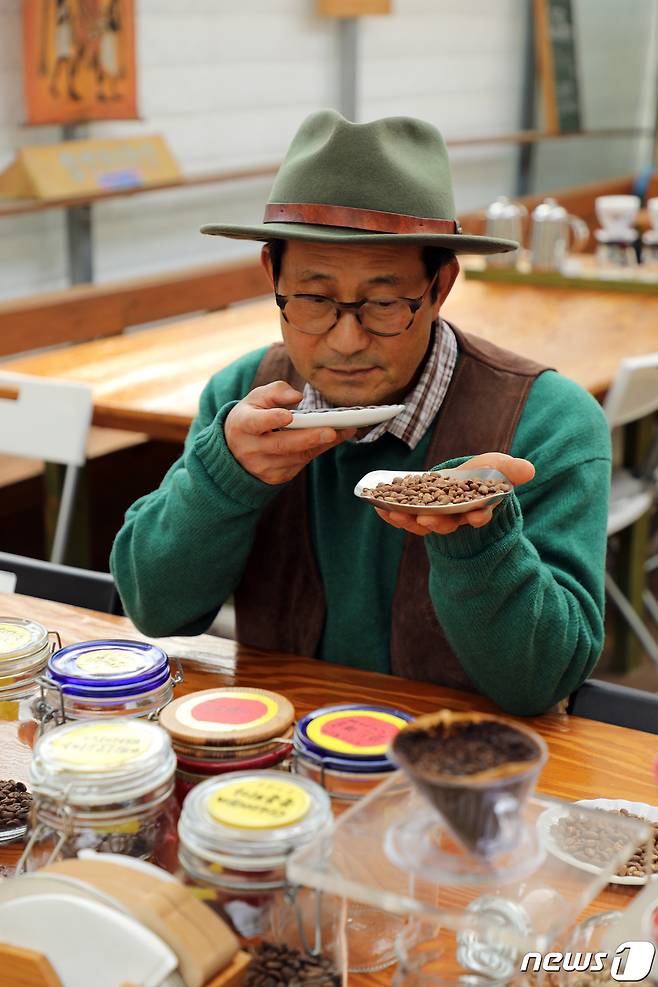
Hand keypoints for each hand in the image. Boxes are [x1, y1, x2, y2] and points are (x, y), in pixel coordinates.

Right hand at [224, 380, 355, 484]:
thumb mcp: (256, 399)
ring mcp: (262, 466)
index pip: (255, 422)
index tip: (288, 415)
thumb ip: (276, 391)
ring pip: (294, 457)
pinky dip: (316, 452)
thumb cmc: (251, 416)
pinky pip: (300, 465)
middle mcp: (249, 449)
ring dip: (319, 445)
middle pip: (281, 444)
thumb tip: (297, 396)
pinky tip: (331, 441)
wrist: (236, 449)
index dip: (271, 419)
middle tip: (331, 431)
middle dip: (308, 438)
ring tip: (342, 432)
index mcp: (243, 424)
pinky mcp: (274, 477)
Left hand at [373, 452, 534, 536]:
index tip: (475, 516)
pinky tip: (378, 507)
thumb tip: (529, 469)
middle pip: (447, 523)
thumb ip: (510, 470)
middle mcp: (456, 517)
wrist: (465, 480)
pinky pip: (405, 516)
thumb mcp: (498, 467)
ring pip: (423, 522)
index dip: (478, 516)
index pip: (479, 514)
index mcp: (477, 508)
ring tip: (394, 514)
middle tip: (427, 520)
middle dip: (438, 522)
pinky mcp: (419, 514)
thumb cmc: (484, 474)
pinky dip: (392, 513)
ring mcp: (437, 518)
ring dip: (409, 520)